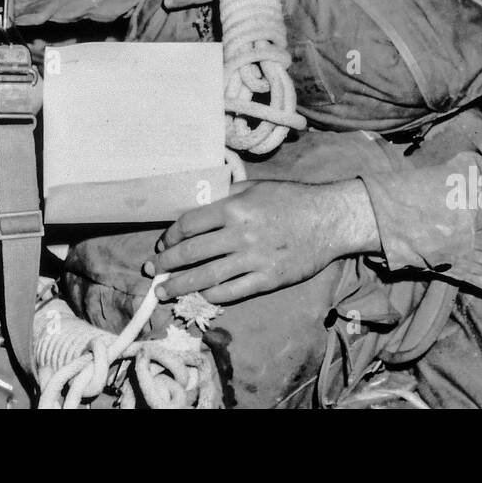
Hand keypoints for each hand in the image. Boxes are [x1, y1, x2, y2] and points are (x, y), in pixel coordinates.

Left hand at [147, 179, 379, 304]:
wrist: (329, 219)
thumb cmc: (292, 199)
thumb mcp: (256, 186)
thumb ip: (227, 195)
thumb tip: (199, 203)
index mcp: (234, 208)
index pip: (189, 224)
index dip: (170, 236)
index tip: (163, 244)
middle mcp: (239, 234)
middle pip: (191, 253)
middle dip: (166, 264)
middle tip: (152, 271)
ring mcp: (253, 259)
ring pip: (206, 277)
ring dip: (180, 286)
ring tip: (164, 292)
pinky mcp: (267, 280)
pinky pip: (231, 292)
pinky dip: (211, 295)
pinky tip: (200, 296)